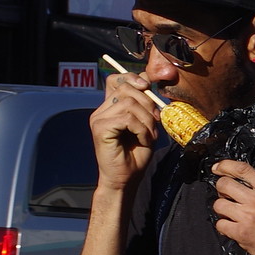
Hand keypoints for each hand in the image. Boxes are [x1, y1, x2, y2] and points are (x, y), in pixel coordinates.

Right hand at [90, 73, 159, 192]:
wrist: (126, 177)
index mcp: (111, 107)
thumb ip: (145, 104)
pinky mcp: (100, 128)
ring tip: (148, 135)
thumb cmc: (137, 153)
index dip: (133, 77)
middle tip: (155, 122)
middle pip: (126, 88)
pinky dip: (141, 129)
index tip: (147, 86)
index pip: (116, 79)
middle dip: (148, 102)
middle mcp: (102, 110)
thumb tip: (149, 80)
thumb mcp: (146, 124)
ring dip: (147, 120)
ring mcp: (99, 118)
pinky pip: (127, 118)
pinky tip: (142, 139)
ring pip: (129, 104)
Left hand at [208, 160, 254, 254]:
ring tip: (232, 217)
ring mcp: (249, 216)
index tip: (217, 168)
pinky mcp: (242, 233)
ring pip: (218, 204)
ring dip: (222, 211)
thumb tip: (240, 187)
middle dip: (221, 191)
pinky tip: (235, 231)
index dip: (225, 165)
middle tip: (227, 199)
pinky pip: (220, 224)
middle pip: (224, 184)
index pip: (242, 169)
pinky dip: (224, 228)